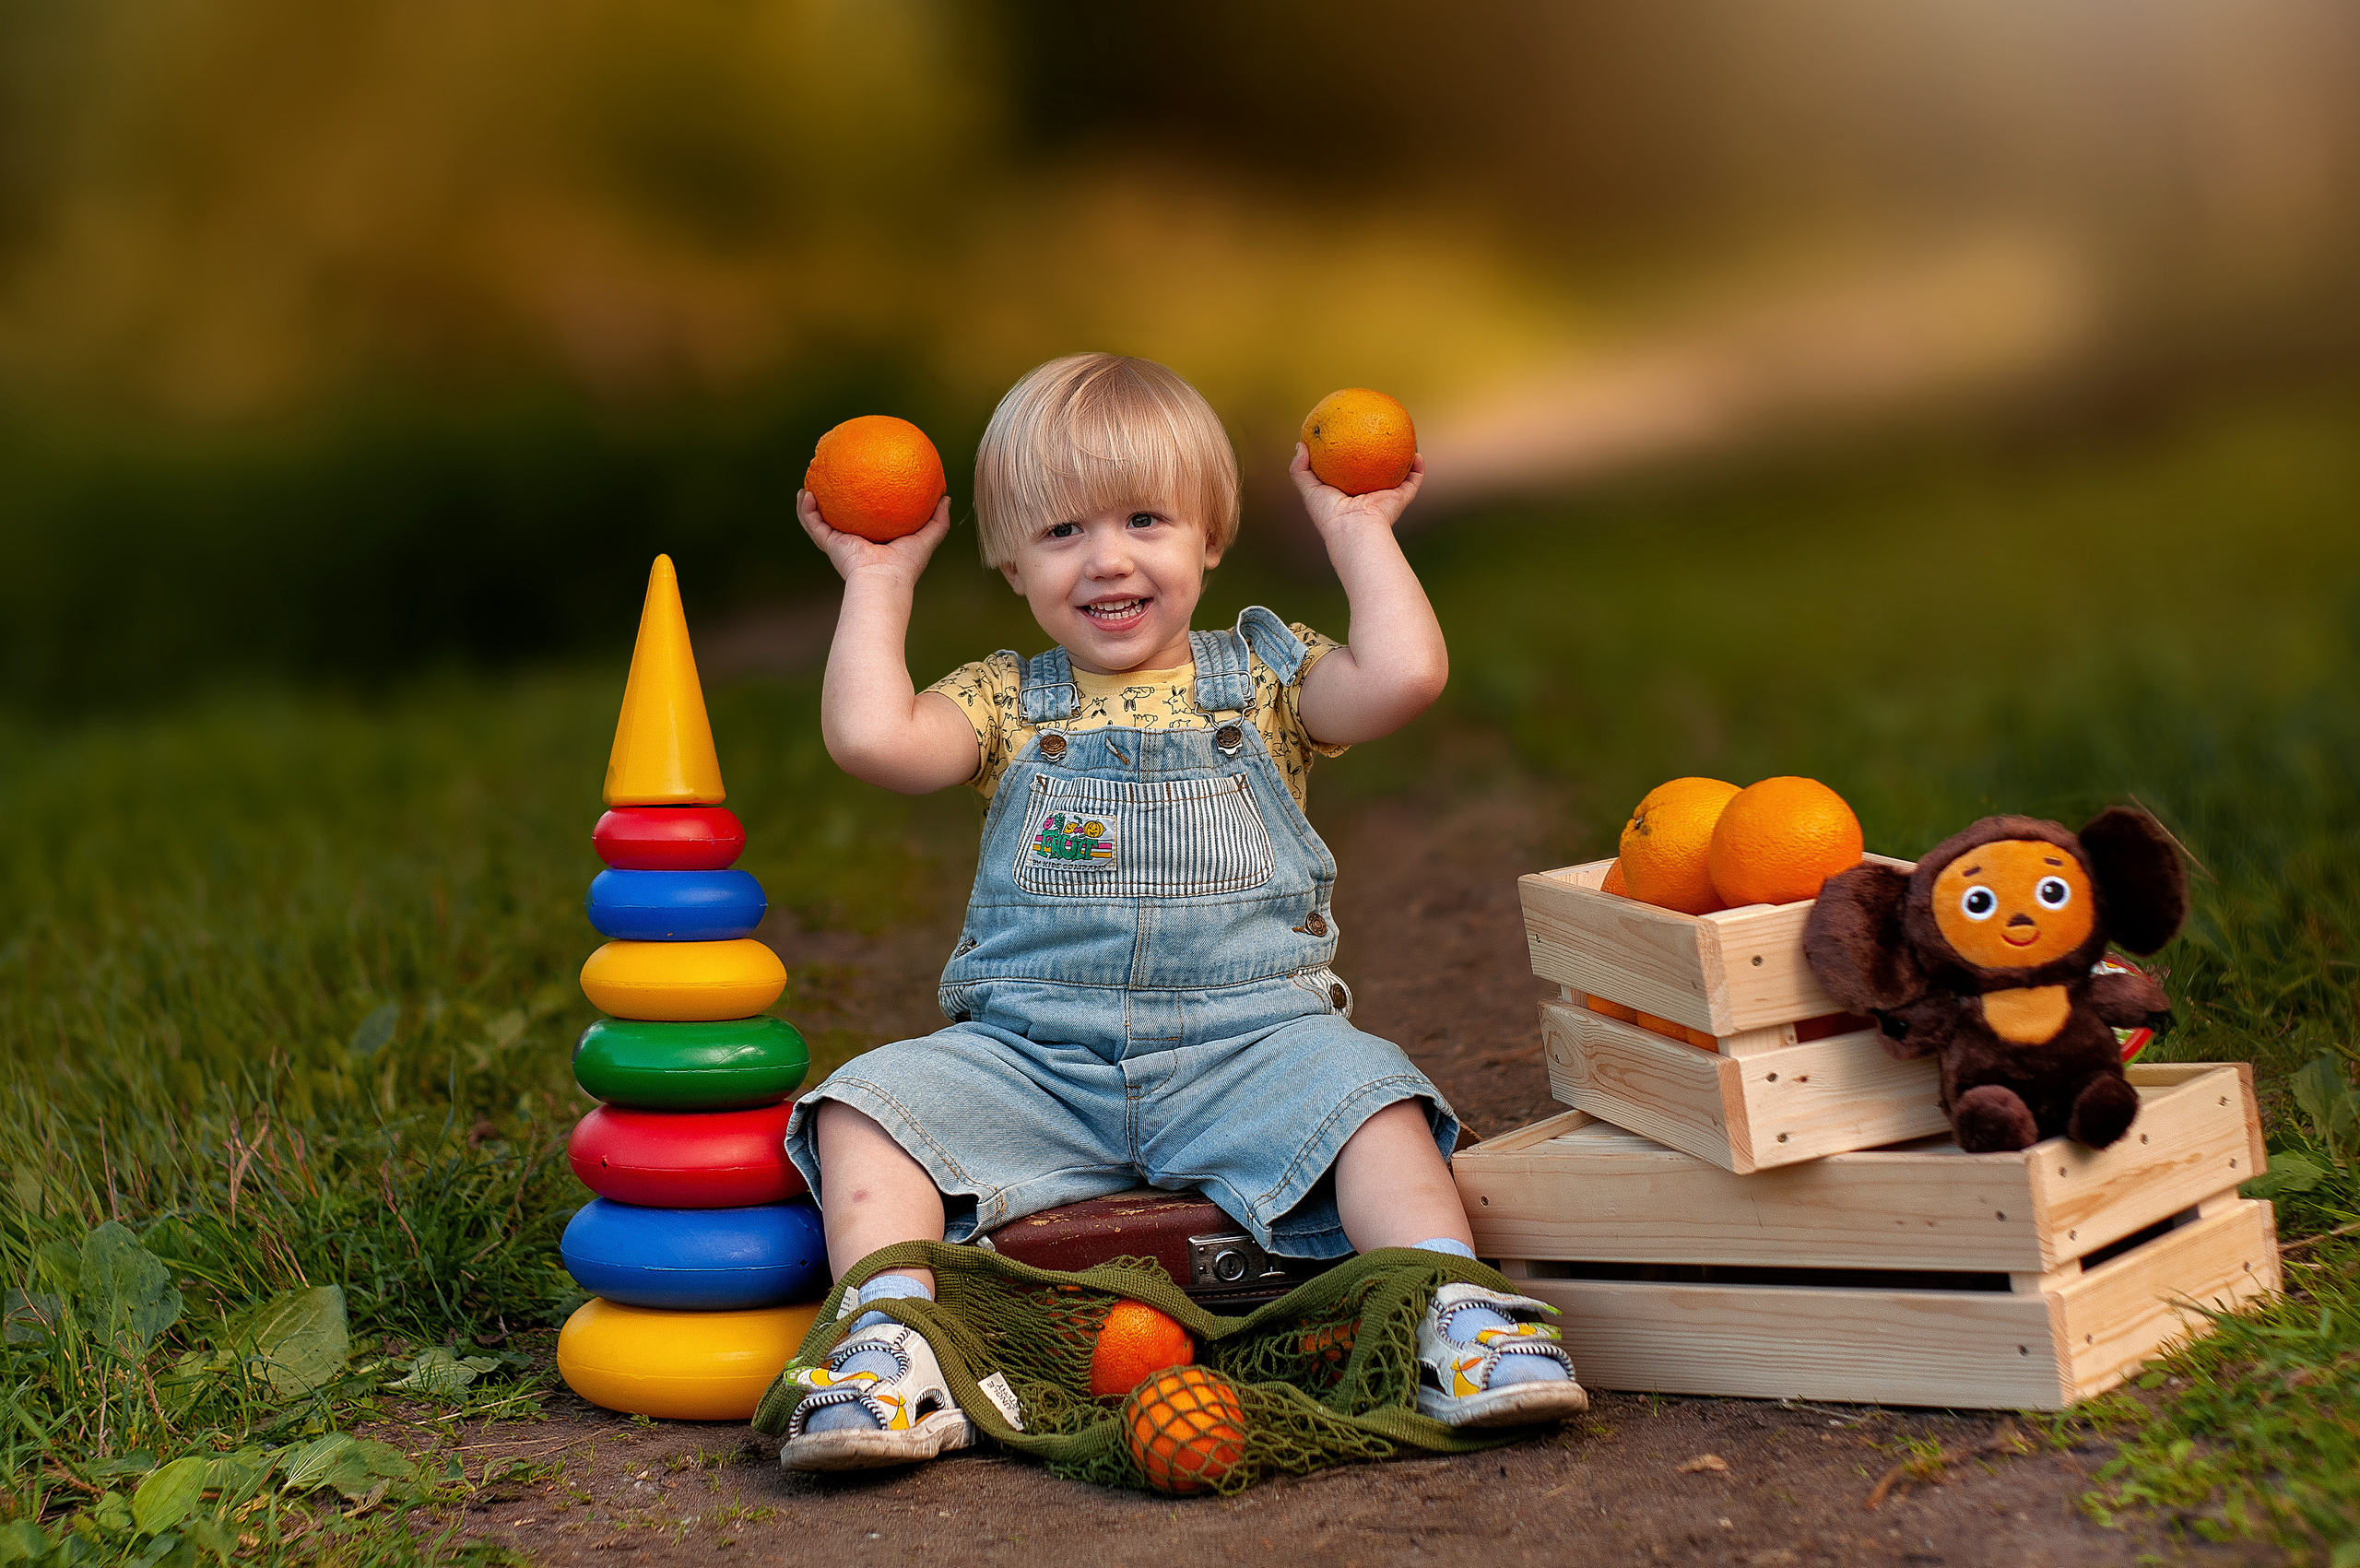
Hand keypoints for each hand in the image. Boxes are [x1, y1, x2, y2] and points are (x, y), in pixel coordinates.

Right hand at [796, 490, 951, 586]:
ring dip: (811, 503)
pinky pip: (812, 523)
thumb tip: (946, 497)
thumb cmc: (906, 564)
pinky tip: (804, 493)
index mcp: (876, 540)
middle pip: (842, 518)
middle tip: (832, 480)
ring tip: (808, 483)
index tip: (863, 483)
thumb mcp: (927, 537)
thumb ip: (938, 520)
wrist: (883, 580)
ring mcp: (840, 542)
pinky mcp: (829, 543)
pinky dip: (804, 510)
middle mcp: (856, 541)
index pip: (869, 519)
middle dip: (834, 501)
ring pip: (820, 519)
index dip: (866, 503)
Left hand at [1289, 444, 1424, 539]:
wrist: (1353, 529)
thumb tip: (1301, 444)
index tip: (1351, 434)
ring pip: (1400, 473)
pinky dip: (1418, 468)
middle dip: (1380, 452)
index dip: (1352, 454)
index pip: (1351, 470)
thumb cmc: (1329, 512)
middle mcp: (1369, 493)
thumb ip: (1300, 469)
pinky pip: (1414, 480)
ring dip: (1405, 457)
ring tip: (1407, 437)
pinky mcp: (1401, 498)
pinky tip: (1417, 452)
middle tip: (1380, 432)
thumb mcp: (1308, 489)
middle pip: (1377, 469)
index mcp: (1349, 492)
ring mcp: (1386, 495)